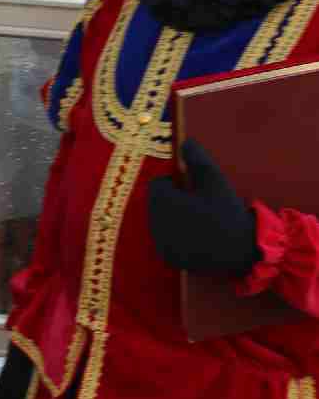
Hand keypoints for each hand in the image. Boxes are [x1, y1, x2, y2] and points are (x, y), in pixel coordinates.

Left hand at [149, 139, 258, 277]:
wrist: (241, 248)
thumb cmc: (226, 210)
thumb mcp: (213, 180)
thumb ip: (197, 158)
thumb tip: (184, 142)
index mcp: (164, 202)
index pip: (157, 185)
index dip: (174, 184)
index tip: (193, 189)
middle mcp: (156, 223)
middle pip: (156, 203)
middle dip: (172, 200)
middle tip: (198, 204)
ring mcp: (160, 242)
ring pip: (159, 221)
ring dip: (173, 217)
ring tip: (199, 220)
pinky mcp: (168, 256)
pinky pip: (165, 239)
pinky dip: (175, 235)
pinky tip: (196, 236)